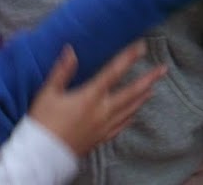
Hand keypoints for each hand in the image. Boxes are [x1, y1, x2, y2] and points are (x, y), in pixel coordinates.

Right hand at [30, 43, 164, 156]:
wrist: (40, 156)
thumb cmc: (42, 123)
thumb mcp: (48, 93)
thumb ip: (62, 71)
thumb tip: (70, 50)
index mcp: (90, 96)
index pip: (114, 72)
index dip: (128, 58)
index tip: (141, 46)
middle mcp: (102, 111)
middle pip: (131, 92)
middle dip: (148, 79)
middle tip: (163, 69)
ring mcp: (103, 126)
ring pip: (130, 109)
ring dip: (142, 97)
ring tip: (152, 88)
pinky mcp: (100, 138)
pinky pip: (121, 126)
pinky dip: (130, 116)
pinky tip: (134, 113)